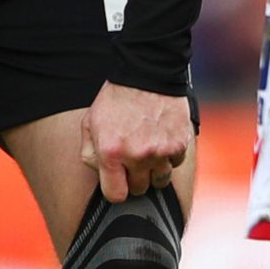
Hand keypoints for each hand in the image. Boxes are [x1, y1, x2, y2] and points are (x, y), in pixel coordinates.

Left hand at [80, 84, 192, 202]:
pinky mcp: (179, 143)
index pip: (115, 195)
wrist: (147, 73)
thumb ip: (90, 155)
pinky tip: (162, 139)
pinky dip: (171, 155)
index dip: (117, 190)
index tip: (119, 181)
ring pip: (161, 180)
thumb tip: (102, 176)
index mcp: (111, 153)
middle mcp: (136, 156)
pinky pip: (176, 162)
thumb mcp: (89, 125)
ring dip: (155, 170)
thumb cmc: (114, 100)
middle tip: (133, 161)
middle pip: (139, 189)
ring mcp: (160, 150)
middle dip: (135, 179)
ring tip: (149, 152)